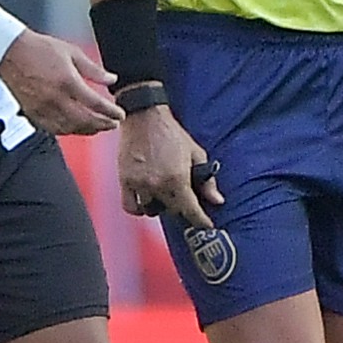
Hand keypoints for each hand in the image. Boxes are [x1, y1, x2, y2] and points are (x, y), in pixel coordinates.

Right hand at [0, 31, 122, 135]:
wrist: (11, 52)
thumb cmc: (40, 49)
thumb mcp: (72, 53)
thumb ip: (94, 70)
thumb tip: (112, 80)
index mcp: (68, 82)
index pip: (95, 104)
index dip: (111, 111)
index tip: (119, 114)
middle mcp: (55, 98)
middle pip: (85, 120)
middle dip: (102, 124)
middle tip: (113, 124)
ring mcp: (43, 108)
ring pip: (70, 128)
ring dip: (87, 130)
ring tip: (99, 127)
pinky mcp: (32, 113)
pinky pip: (53, 128)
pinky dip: (68, 130)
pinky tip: (76, 128)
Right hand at [118, 105, 222, 225]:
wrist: (145, 117)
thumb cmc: (172, 134)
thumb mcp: (196, 153)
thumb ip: (207, 180)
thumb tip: (217, 201)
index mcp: (178, 179)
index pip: (191, 210)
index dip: (201, 221)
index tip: (206, 225)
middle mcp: (158, 185)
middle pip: (172, 211)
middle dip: (180, 208)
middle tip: (183, 198)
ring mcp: (140, 184)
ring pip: (150, 210)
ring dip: (159, 206)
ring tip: (164, 195)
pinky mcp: (125, 180)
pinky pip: (130, 206)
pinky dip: (138, 208)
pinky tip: (145, 200)